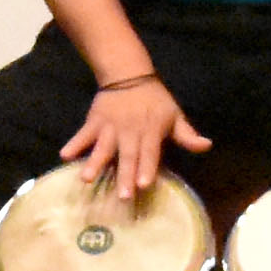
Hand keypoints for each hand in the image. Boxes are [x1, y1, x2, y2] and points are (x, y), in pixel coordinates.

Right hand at [58, 75, 208, 195]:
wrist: (128, 74)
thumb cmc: (154, 100)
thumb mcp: (174, 115)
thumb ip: (187, 134)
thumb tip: (206, 145)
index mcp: (151, 130)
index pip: (150, 152)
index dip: (147, 167)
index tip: (145, 184)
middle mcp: (130, 131)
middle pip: (127, 155)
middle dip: (125, 175)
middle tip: (123, 195)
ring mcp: (110, 127)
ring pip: (103, 147)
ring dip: (95, 163)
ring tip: (86, 179)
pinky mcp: (94, 122)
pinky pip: (83, 134)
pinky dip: (74, 144)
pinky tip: (64, 156)